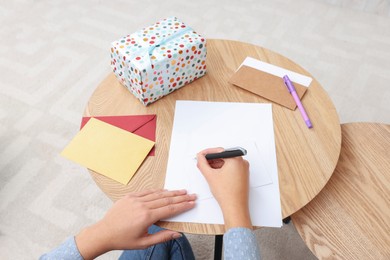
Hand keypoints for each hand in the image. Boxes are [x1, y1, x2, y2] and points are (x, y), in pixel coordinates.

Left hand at [75, 189, 195, 258]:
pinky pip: (146, 191)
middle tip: (191, 195)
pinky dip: (157, 191)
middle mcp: (142, 206)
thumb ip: (162, 237)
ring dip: (171, 192)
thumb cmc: (123, 239)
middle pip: (166, 199)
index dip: (183, 206)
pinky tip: (165, 190)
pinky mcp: (129, 196)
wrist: (104, 233)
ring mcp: (135, 199)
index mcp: (146, 217)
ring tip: (181, 191)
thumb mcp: (144, 243)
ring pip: (158, 194)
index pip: (170, 209)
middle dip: (181, 197)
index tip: (192, 203)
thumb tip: (178, 234)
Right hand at [197, 147, 251, 229]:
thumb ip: (202, 163)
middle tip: (202, 163)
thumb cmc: (227, 193)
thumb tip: (200, 157)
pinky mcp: (243, 176)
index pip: (219, 151)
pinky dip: (223, 170)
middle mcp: (242, 162)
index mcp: (236, 159)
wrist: (234, 207)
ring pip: (227, 163)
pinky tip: (215, 175)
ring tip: (207, 171)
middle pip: (223, 156)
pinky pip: (231, 169)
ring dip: (216, 165)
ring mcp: (244, 169)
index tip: (201, 155)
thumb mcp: (210, 175)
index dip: (207, 153)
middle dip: (211, 160)